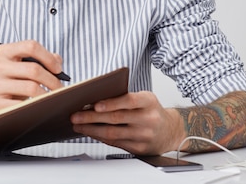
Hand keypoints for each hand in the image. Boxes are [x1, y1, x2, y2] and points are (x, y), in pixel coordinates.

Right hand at [0, 40, 63, 112]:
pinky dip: (35, 107)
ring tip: (53, 99)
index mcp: (4, 51)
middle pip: (33, 69)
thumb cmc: (9, 81)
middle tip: (60, 90)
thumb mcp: (20, 66)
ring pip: (31, 88)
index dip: (48, 57)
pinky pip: (22, 105)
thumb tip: (58, 62)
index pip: (31, 46)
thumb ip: (40, 59)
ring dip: (47, 95)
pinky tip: (39, 108)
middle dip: (53, 81)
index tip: (58, 69)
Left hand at [70, 91, 184, 154]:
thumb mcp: (144, 98)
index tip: (94, 104)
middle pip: (116, 118)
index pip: (129, 101)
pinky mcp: (139, 148)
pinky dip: (100, 137)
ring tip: (78, 125)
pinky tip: (90, 132)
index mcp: (148, 101)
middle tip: (75, 115)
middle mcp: (148, 119)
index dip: (111, 103)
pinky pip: (115, 142)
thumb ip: (124, 97)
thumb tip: (94, 100)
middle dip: (92, 117)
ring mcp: (144, 135)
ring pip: (113, 133)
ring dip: (91, 129)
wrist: (169, 130)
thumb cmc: (150, 110)